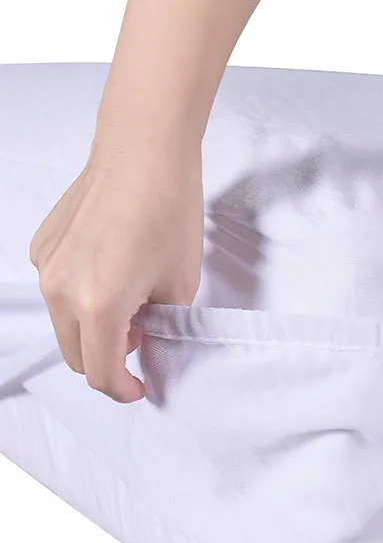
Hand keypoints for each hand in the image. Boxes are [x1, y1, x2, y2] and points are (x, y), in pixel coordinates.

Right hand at [29, 140, 203, 402]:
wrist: (144, 152)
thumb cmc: (169, 214)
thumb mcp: (180, 284)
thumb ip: (161, 324)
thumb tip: (147, 340)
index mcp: (97, 305)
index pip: (100, 372)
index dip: (123, 389)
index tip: (141, 387)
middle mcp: (60, 290)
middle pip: (76, 354)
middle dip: (109, 360)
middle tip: (144, 341)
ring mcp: (45, 265)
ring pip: (64, 324)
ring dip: (94, 330)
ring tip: (132, 305)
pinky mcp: (42, 244)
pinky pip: (58, 290)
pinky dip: (80, 299)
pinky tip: (113, 273)